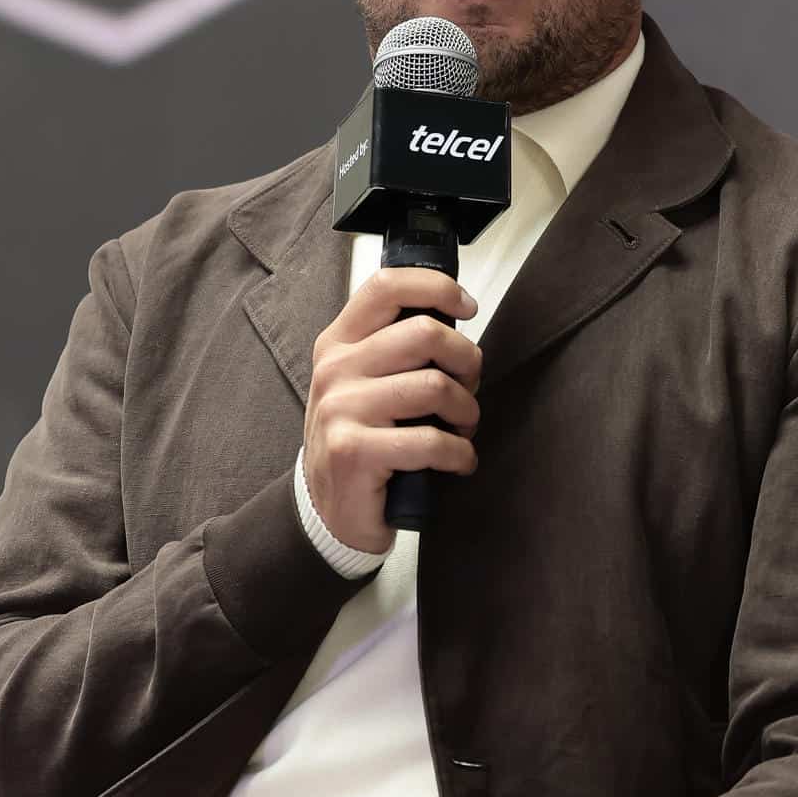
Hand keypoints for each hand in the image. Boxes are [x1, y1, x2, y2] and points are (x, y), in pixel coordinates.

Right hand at [303, 266, 481, 552]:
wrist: (328, 510)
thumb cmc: (360, 437)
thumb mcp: (363, 381)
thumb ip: (395, 345)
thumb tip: (455, 318)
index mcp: (338, 342)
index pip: (386, 286)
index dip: (436, 287)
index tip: (466, 307)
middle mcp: (335, 369)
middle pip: (424, 333)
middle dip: (466, 360)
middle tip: (470, 385)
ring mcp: (341, 410)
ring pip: (434, 387)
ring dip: (466, 411)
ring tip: (463, 427)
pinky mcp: (354, 453)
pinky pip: (430, 441)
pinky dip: (459, 453)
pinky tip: (459, 461)